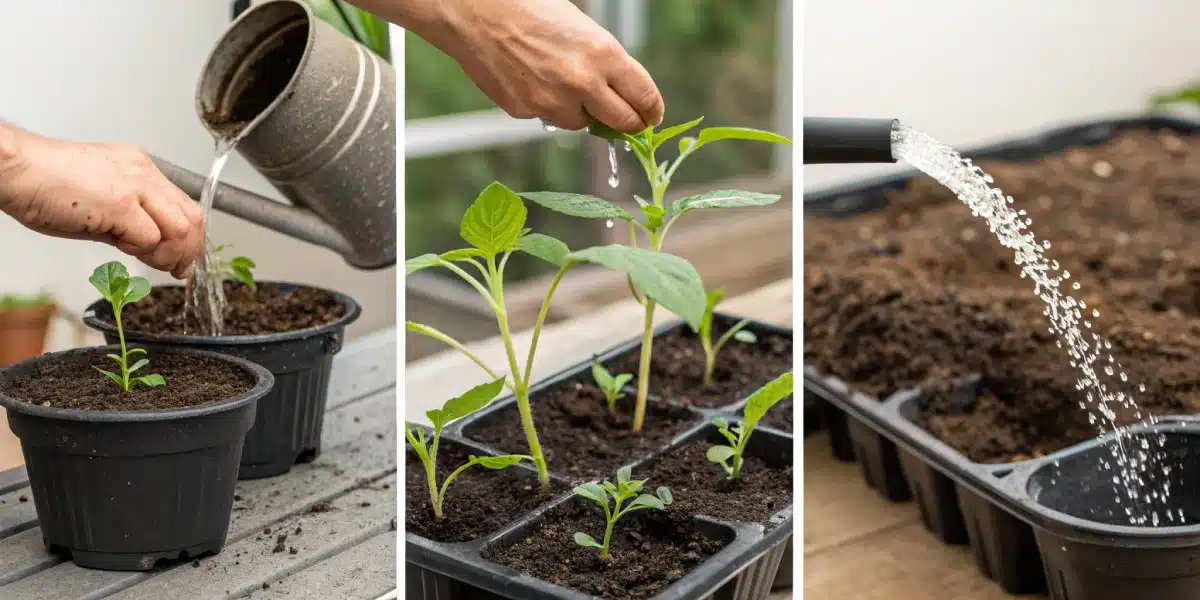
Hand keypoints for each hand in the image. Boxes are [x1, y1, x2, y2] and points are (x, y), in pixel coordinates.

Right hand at [0, 124, 203, 278]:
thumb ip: (127, 222)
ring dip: (166, 254)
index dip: (190, 238)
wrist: (15, 170)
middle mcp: (143, 172)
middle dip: (188, 251)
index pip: (184, 206)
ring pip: (180, 229)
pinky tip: (119, 246)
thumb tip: (145, 246)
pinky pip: (150, 237)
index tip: (183, 261)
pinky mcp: (121, 202)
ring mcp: (135, 186)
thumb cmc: (44, 185)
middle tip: (176, 271)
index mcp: (140, 168)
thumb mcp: (98, 203)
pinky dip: (141, 250)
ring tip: (142, 257)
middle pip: (192, 217)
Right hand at [399, 0, 663, 131]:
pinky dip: (546, 105)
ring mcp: (552, 102)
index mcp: (604, 54)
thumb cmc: (530, 9)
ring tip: (558, 78)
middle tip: (625, 119)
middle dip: (627, 123)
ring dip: (579, 111)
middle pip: (623, 123)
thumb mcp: (583, 28)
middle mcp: (583, 83)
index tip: (650, 115)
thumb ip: (607, 63)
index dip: (650, 111)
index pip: (644, 98)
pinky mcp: (526, 111)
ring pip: (581, 123)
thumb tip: (623, 94)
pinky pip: (547, 117)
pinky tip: (531, 77)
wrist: (476, 11)